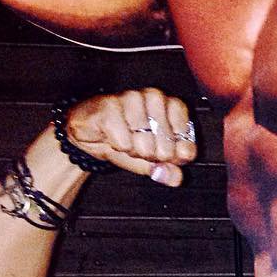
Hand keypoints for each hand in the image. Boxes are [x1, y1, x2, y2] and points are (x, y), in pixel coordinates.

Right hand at [66, 88, 196, 185]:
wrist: (90, 131)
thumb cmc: (125, 139)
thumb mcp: (150, 160)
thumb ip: (166, 170)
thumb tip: (176, 178)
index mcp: (173, 107)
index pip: (187, 147)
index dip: (172, 159)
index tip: (160, 153)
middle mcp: (156, 98)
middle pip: (166, 150)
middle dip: (150, 157)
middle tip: (138, 146)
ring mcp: (133, 98)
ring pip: (145, 147)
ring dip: (133, 152)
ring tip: (125, 139)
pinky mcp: (111, 105)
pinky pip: (124, 144)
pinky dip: (117, 147)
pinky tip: (112, 135)